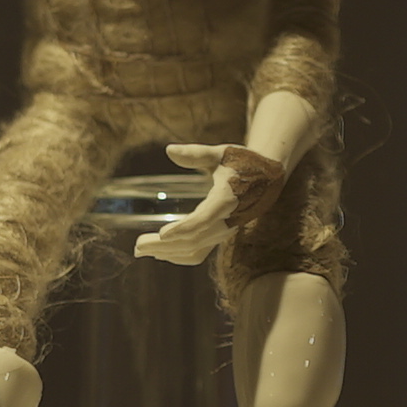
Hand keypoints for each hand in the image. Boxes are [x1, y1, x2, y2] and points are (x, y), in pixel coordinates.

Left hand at [134, 143, 283, 264]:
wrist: (270, 177)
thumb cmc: (244, 161)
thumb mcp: (221, 152)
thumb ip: (195, 154)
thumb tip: (169, 150)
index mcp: (226, 200)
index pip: (203, 220)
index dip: (182, 229)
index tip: (161, 234)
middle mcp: (226, 221)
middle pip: (193, 241)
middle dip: (163, 246)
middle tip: (137, 246)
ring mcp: (223, 231)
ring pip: (194, 251)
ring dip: (167, 254)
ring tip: (141, 250)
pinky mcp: (220, 235)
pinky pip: (199, 252)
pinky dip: (178, 255)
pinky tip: (160, 252)